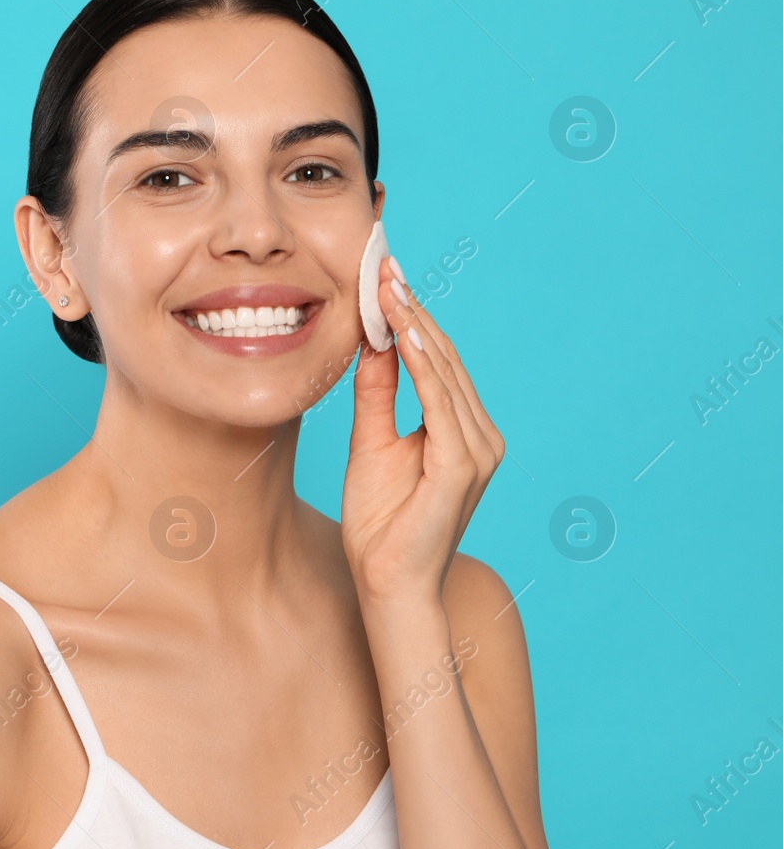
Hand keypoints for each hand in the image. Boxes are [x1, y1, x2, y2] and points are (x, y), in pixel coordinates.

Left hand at [340, 256, 504, 607]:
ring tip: (388, 287)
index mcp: (461, 430)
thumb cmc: (380, 523)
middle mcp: (479, 434)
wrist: (387, 583)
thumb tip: (371, 344)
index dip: (409, 316)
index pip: (434, 360)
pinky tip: (402, 335)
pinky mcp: (463, 466)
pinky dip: (422, 367)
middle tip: (383, 265)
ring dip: (414, 327)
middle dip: (411, 310)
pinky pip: (441, 404)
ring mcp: (477, 449)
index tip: (383, 275)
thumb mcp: (369, 442)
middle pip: (442, 358)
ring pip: (444, 373)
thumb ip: (375, 395)